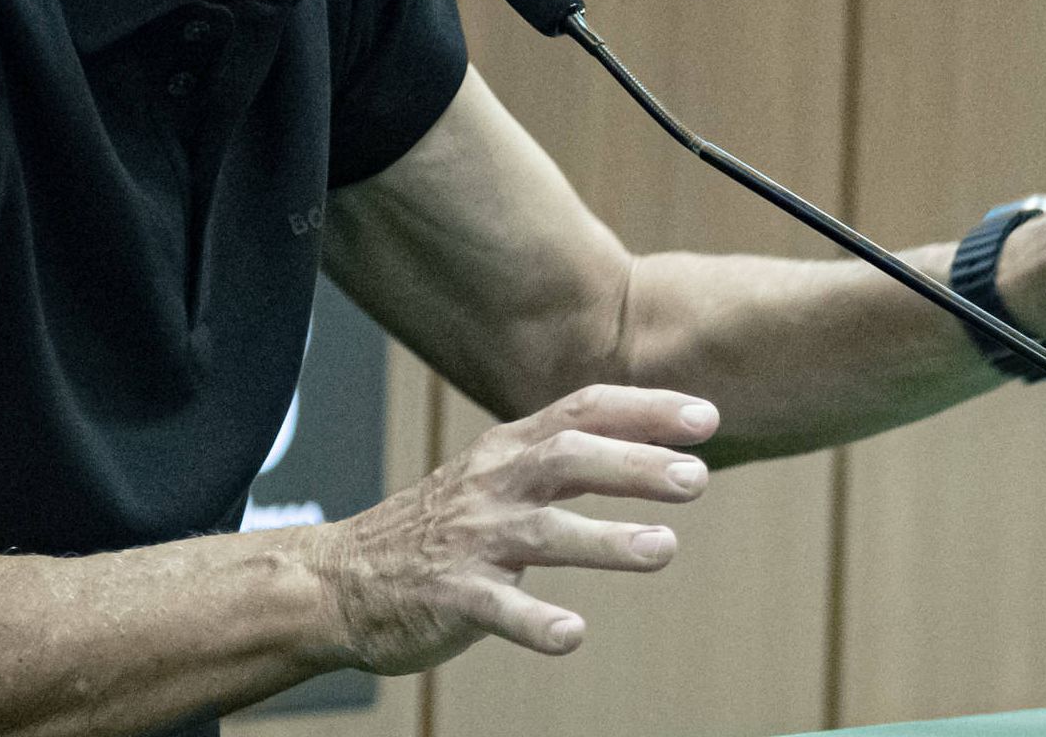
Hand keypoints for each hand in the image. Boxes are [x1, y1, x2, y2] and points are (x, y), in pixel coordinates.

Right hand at [315, 385, 716, 673]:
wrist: (340, 579)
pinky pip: (496, 607)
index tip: (706, 417)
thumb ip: (558, 455)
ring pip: (543, 533)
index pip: (582, 411)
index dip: (645, 411)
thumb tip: (651, 443)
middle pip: (568, 460)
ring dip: (605, 540)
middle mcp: (492, 485)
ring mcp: (470, 541)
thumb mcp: (494, 473)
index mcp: (507, 449)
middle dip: (635, 465)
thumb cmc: (436, 527)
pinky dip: (534, 621)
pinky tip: (571, 634)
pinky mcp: (450, 595)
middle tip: (698, 477)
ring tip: (664, 549)